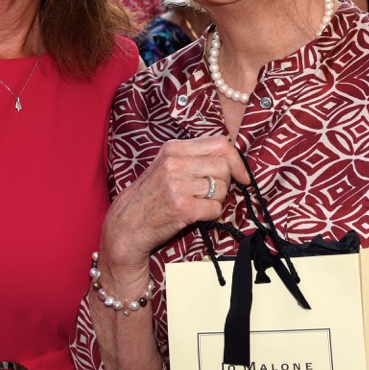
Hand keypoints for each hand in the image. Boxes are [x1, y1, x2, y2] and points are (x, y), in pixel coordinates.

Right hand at [99, 135, 247, 286]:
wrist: (126, 225)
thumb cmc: (150, 196)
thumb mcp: (165, 165)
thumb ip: (193, 157)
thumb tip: (231, 159)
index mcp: (174, 148)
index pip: (220, 144)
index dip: (236, 161)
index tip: (242, 175)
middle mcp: (175, 163)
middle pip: (224, 168)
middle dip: (225, 184)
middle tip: (209, 194)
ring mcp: (178, 186)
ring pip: (222, 189)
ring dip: (217, 200)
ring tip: (198, 204)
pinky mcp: (183, 208)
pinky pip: (216, 209)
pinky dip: (211, 215)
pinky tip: (196, 215)